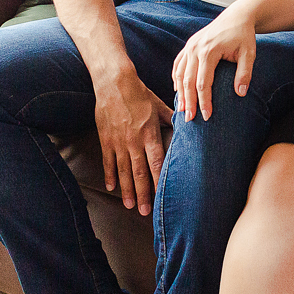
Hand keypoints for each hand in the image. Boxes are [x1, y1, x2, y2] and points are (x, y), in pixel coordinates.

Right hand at [93, 67, 172, 215]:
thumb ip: (172, 118)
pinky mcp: (106, 139)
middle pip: (140, 172)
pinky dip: (110, 175)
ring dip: (127, 190)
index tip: (162, 196)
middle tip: (145, 211)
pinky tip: (112, 188)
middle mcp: (134, 141)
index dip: (159, 181)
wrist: (113, 82)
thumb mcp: (159, 105)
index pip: (157, 162)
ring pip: (123, 171)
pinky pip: (108, 162)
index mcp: (150, 133)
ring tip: (130, 206)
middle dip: (143, 194)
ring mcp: (118, 142)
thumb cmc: (140, 93)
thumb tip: (188, 124)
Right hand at [172, 7, 256, 120]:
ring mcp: (190, 46)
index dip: (204, 101)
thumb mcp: (249, 53)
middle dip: (188, 101)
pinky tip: (178, 91)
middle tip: (189, 119)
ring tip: (182, 109)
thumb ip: (245, 73)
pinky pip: (178, 64)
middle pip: (187, 81)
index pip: (203, 83)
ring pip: (179, 73)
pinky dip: (176, 78)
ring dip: (180, 92)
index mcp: (209, 51)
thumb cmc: (244, 36)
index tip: (207, 116)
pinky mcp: (189, 45)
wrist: (237, 17)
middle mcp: (195, 48)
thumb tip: (240, 93)